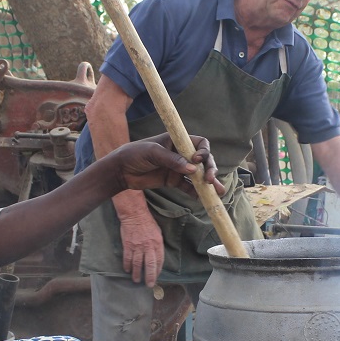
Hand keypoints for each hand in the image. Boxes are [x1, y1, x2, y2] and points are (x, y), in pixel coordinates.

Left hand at [111, 134, 225, 195]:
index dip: (204, 151)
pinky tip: (202, 199)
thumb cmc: (135, 154)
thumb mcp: (153, 153)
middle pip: (203, 161)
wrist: (120, 170)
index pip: (200, 144)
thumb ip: (172, 160)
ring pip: (199, 175)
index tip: (198, 160)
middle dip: (210, 169)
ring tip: (218, 192)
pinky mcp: (173, 181)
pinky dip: (196, 193)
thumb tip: (193, 169)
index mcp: (178, 141)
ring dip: (209, 184)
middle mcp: (181, 154)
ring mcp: (178, 168)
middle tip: (210, 180)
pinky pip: (188, 187)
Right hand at [118, 210, 164, 286]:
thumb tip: (157, 256)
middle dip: (150, 277)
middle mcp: (148, 246)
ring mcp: (137, 246)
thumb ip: (157, 245)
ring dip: (137, 274)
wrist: (135, 215)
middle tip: (149, 285)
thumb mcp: (158, 233)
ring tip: (136, 280)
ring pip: (137, 264)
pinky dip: (127, 266)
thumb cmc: (148, 223)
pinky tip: (127, 270)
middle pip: (149, 265)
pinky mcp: (128, 245)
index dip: (158, 270)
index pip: (159, 260)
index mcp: (158, 243)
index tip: (156, 277)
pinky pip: (127, 258)